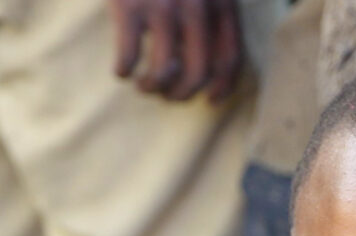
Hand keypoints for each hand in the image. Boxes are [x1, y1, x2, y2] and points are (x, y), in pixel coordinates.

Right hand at [108, 0, 242, 101]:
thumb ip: (212, 13)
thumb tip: (206, 66)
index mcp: (221, 3)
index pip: (230, 59)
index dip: (222, 88)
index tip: (210, 100)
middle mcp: (197, 9)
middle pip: (199, 73)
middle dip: (182, 93)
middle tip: (166, 94)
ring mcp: (164, 7)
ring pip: (165, 72)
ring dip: (153, 87)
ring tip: (143, 84)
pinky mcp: (130, 6)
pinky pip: (129, 55)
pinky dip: (124, 70)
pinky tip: (120, 70)